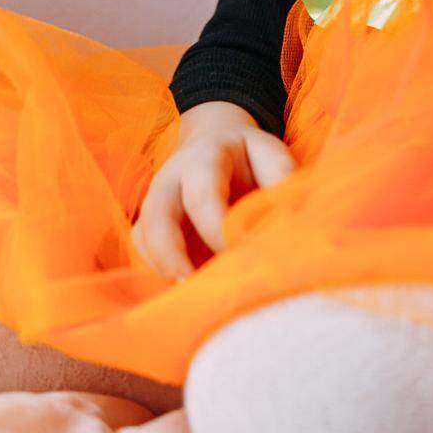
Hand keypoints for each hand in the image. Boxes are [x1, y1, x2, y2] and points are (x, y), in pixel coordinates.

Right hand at [130, 101, 294, 279]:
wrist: (216, 138)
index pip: (202, 196)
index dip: (217, 229)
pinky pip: (143, 248)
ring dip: (163, 266)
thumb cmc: (248, 155)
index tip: (238, 253)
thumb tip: (289, 214)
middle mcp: (171, 179)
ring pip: (143, 235)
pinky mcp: (150, 221)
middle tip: (191, 285)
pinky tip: (186, 286)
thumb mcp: (269, 153)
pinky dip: (158, 269)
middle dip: (170, 254)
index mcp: (204, 158)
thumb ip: (280, 177)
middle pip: (156, 215)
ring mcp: (155, 200)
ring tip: (191, 294)